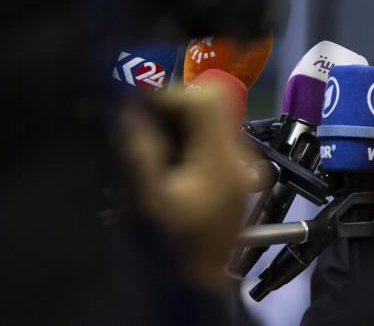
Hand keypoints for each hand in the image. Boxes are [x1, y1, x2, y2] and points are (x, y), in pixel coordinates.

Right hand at [120, 83, 261, 291]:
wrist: (204, 280)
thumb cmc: (178, 246)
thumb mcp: (151, 201)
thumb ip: (141, 153)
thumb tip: (129, 112)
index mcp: (223, 161)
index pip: (205, 101)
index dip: (168, 94)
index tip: (138, 102)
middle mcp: (242, 156)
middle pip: (212, 103)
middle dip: (173, 104)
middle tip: (141, 118)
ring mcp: (244, 162)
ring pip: (213, 116)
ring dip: (179, 117)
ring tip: (150, 135)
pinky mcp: (238, 169)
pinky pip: (214, 135)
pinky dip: (189, 134)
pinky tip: (167, 152)